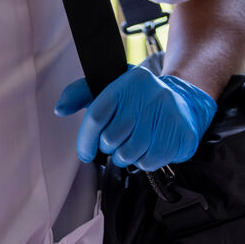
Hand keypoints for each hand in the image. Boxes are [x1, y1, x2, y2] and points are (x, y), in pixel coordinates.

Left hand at [55, 65, 216, 170]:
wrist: (184, 101)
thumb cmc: (139, 100)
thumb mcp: (111, 88)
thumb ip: (80, 94)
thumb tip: (60, 108)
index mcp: (129, 81)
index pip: (97, 115)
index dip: (86, 140)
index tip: (86, 152)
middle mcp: (150, 93)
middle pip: (112, 138)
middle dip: (110, 148)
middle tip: (118, 142)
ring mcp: (168, 112)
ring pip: (130, 153)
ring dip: (126, 157)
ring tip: (133, 145)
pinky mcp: (181, 132)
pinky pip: (150, 161)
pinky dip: (145, 162)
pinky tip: (149, 149)